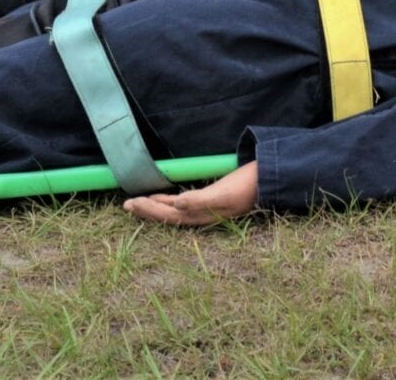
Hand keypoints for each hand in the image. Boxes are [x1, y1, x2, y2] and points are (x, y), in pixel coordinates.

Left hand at [124, 162, 259, 226]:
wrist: (269, 180)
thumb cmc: (247, 186)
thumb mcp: (225, 194)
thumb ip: (201, 201)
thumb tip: (176, 205)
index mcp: (202, 215)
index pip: (169, 216)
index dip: (150, 211)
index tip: (131, 203)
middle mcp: (202, 215)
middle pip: (169, 216)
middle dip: (147, 210)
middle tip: (126, 204)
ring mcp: (206, 209)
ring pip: (175, 211)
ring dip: (156, 207)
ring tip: (138, 203)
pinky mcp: (211, 199)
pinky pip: (184, 204)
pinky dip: (170, 201)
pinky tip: (165, 197)